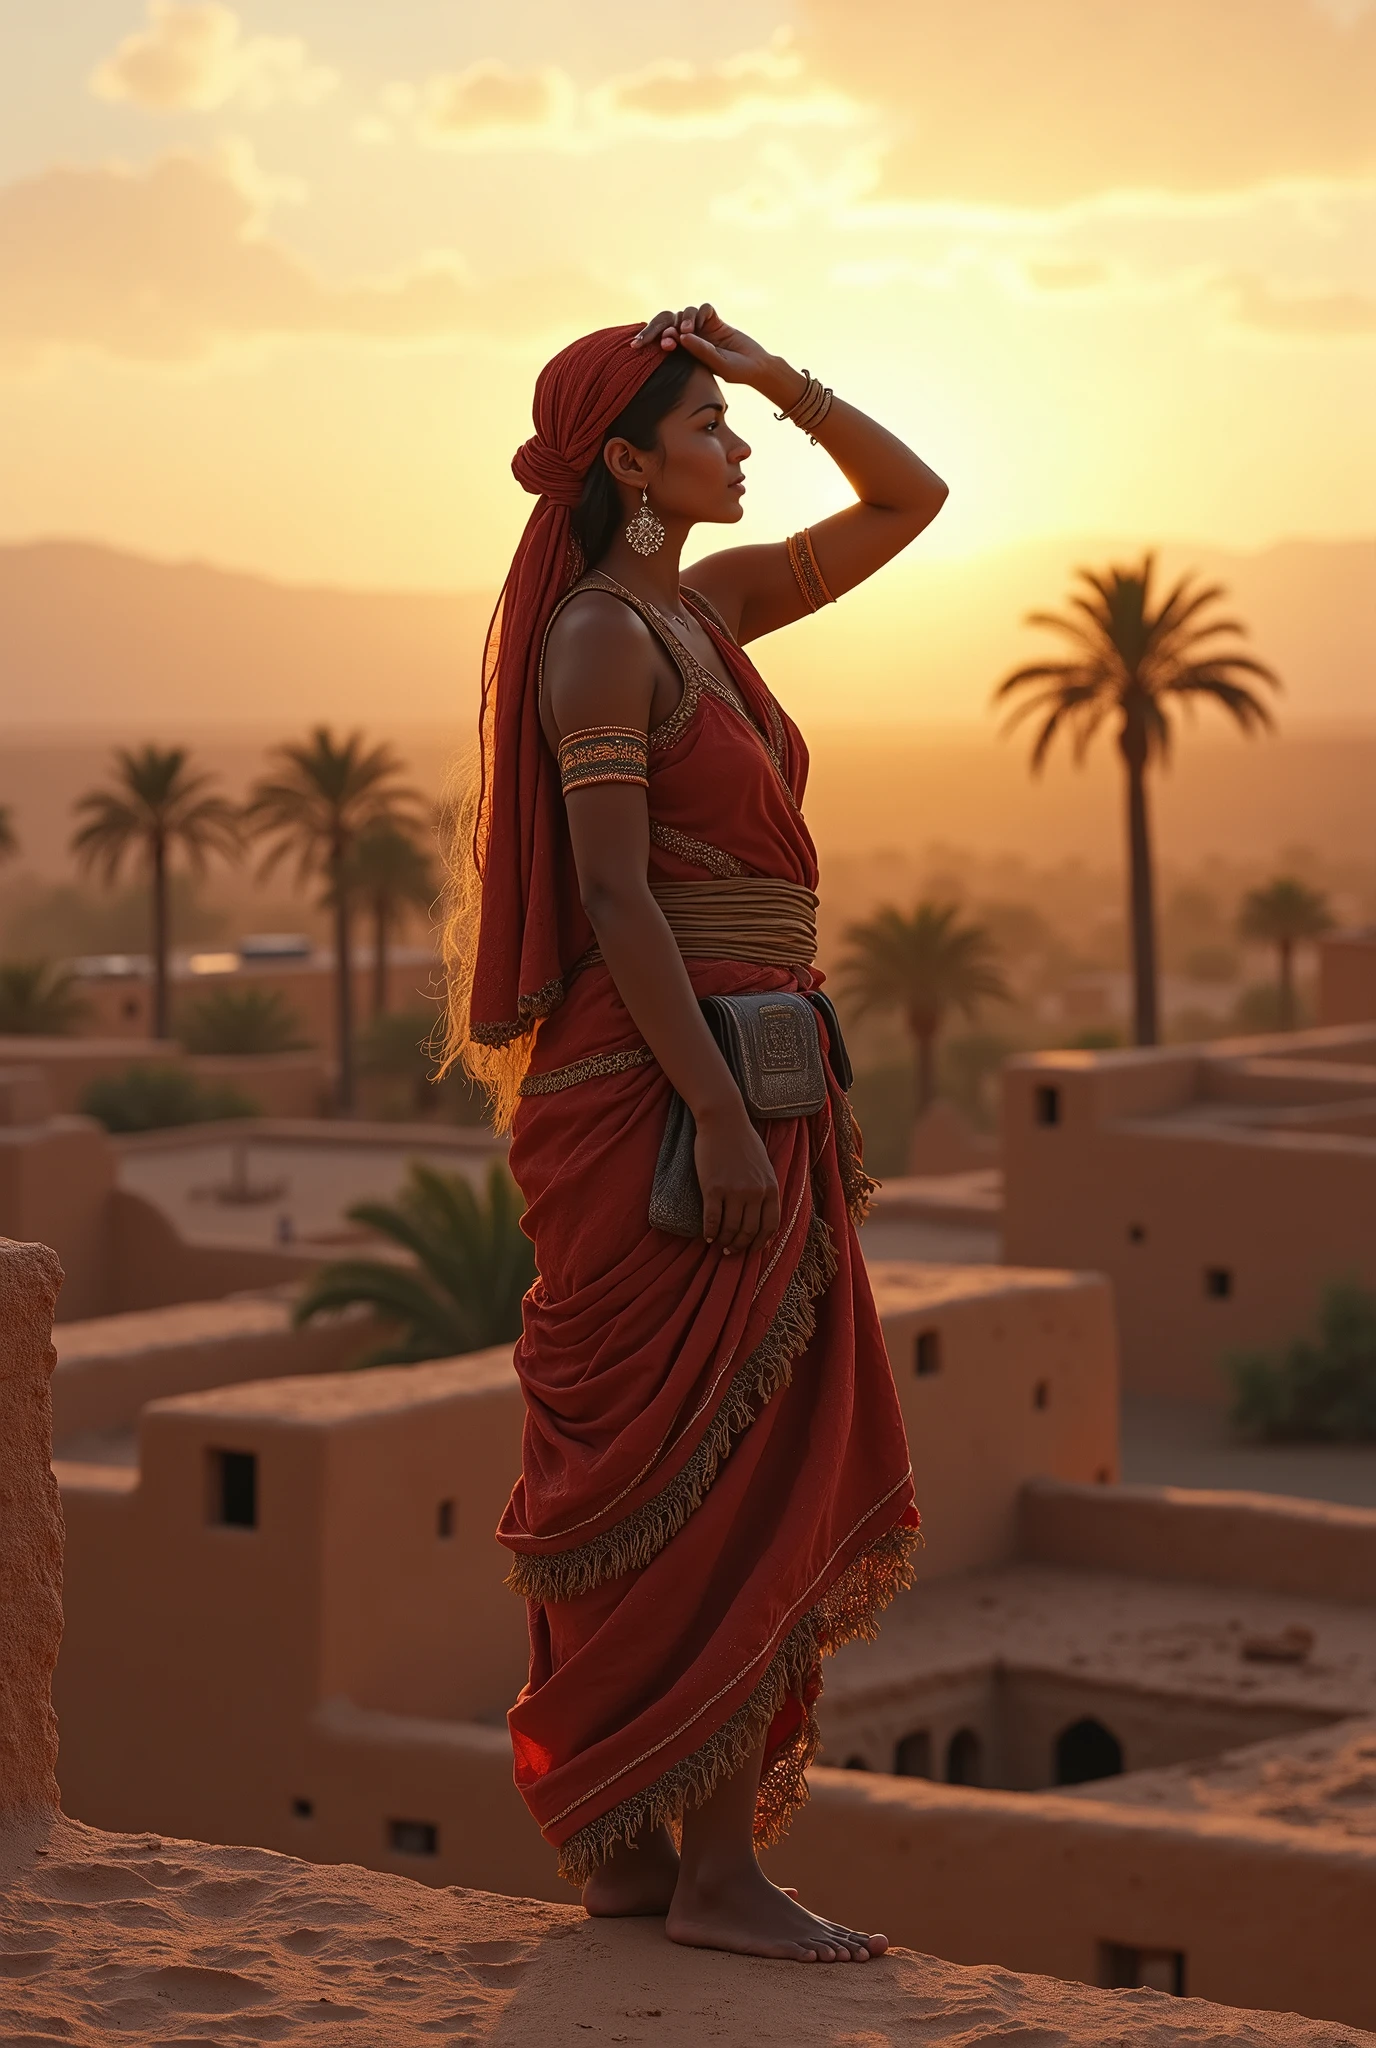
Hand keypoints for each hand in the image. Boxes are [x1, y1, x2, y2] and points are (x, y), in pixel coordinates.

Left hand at [632, 305, 796, 403]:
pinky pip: (704, 309)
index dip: (656, 339)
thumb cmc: (736, 371)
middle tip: (663, 334)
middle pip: (670, 323)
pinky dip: (701, 313)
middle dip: (662, 327)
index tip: (651, 346)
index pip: (665, 340)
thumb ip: (701, 350)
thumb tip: (682, 336)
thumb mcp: (717, 364)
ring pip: (686, 314)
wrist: (757, 366)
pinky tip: (701, 324)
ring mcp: (703, 328)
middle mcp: (691, 338)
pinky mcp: (716, 320)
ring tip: (687, 331)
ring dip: (685, 320)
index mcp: (685, 352)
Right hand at [693, 1102, 780, 1257]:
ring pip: (730, 1229)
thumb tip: (761, 1216)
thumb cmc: (743, 1141)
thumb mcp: (765, 1166)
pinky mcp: (713, 1188)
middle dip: (740, 1246)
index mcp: (771, 1187)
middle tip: (731, 1250)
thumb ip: (765, 1189)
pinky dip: (710, 1232)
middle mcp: (755, 1193)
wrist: (723, 1121)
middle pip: (749, 1231)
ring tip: (719, 1244)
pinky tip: (707, 1236)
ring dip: (725, 1242)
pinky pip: (712, 1220)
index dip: (761, 1242)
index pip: (770, 1226)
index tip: (752, 1249)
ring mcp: (734, 1191)